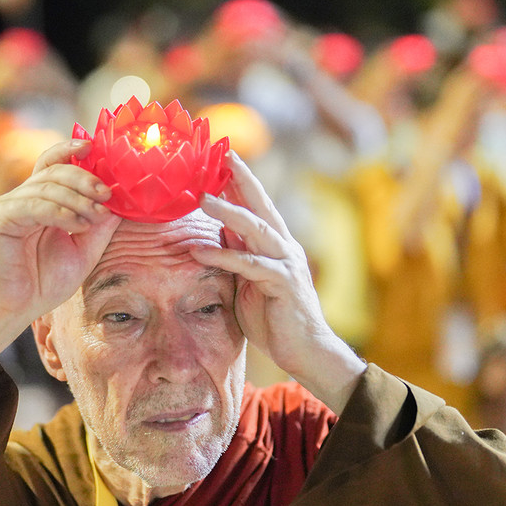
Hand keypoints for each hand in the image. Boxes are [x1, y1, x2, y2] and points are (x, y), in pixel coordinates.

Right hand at [0, 139, 119, 369]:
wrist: (10, 309)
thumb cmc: (41, 283)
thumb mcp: (82, 250)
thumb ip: (99, 225)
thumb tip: (121, 201)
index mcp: (38, 201)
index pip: (53, 165)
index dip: (71, 151)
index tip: (94, 147)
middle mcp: (20, 198)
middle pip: (54, 171)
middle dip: (84, 178)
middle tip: (106, 193)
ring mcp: (7, 206)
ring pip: (46, 187)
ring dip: (77, 199)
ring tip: (94, 216)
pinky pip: (34, 205)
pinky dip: (60, 212)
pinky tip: (77, 225)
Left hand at [190, 152, 364, 411]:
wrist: (305, 351)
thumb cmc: (274, 318)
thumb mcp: (249, 281)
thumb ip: (238, 255)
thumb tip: (220, 232)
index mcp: (276, 244)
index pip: (257, 205)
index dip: (240, 180)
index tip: (221, 157)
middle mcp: (285, 247)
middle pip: (262, 205)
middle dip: (241, 178)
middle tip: (221, 155)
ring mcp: (286, 263)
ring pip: (257, 229)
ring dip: (228, 211)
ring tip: (202, 197)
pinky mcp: (282, 284)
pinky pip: (249, 265)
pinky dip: (224, 257)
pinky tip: (199, 252)